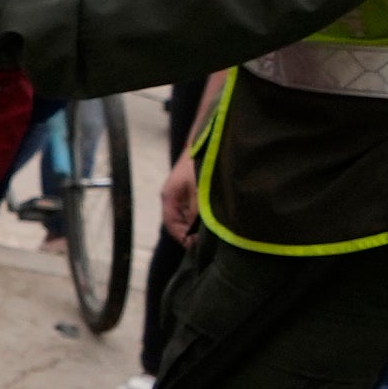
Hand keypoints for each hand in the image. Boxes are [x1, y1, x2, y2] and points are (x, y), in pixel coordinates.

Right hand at [163, 123, 205, 245]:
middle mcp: (174, 198)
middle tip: (211, 242)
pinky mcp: (194, 190)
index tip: (199, 248)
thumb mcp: (198, 191)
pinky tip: (218, 216)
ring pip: (190, 216)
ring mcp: (184, 194)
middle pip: (181, 223)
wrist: (207, 140)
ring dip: (201, 224)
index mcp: (169, 199)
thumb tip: (198, 235)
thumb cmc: (199, 163)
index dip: (184, 239)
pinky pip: (197, 209)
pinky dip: (206, 215)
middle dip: (194, 233)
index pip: (172, 226)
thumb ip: (196, 213)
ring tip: (217, 230)